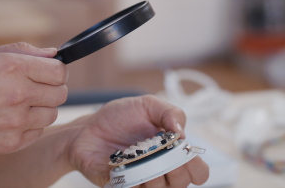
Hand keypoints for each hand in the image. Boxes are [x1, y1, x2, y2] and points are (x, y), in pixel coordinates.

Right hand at [0, 42, 67, 159]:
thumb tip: (53, 53)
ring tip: (20, 104)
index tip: (49, 72)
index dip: (57, 70)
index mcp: (12, 67)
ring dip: (42, 108)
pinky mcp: (12, 142)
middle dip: (52, 89)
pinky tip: (10, 119)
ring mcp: (16, 121)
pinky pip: (38, 132)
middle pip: (61, 93)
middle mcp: (18, 94)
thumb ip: (22, 51)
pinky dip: (30, 126)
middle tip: (36, 88)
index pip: (59, 70)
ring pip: (52, 113)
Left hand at [66, 95, 208, 186]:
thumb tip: (181, 132)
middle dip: (175, 170)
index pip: (197, 172)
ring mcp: (141, 180)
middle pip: (181, 184)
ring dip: (153, 174)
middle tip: (160, 154)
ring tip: (138, 157)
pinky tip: (124, 166)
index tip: (182, 152)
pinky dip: (133, 180)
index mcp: (171, 152)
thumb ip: (169, 112)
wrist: (86, 128)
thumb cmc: (119, 117)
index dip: (196, 168)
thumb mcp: (146, 105)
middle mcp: (160, 170)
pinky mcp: (121, 186)